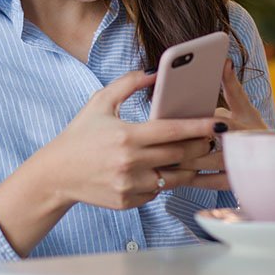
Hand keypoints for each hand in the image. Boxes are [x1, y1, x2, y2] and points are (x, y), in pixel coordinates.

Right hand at [46, 69, 219, 210]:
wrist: (56, 173)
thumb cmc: (80, 134)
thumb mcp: (100, 101)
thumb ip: (129, 83)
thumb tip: (156, 72)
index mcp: (126, 136)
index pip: (173, 130)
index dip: (200, 126)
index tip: (219, 123)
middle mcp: (130, 163)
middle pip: (180, 155)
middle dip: (199, 146)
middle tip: (209, 139)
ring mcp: (130, 185)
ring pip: (174, 178)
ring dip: (186, 167)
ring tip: (190, 154)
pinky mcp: (128, 202)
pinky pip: (157, 192)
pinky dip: (162, 181)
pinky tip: (160, 170)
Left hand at [173, 60, 269, 190]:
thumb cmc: (255, 130)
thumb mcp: (245, 107)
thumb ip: (232, 85)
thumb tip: (224, 61)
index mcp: (242, 125)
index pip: (212, 121)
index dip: (191, 122)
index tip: (170, 118)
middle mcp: (241, 147)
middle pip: (202, 144)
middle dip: (180, 141)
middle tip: (157, 138)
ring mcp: (238, 168)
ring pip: (201, 164)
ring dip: (180, 160)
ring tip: (160, 155)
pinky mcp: (235, 185)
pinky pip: (206, 183)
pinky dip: (190, 178)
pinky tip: (176, 173)